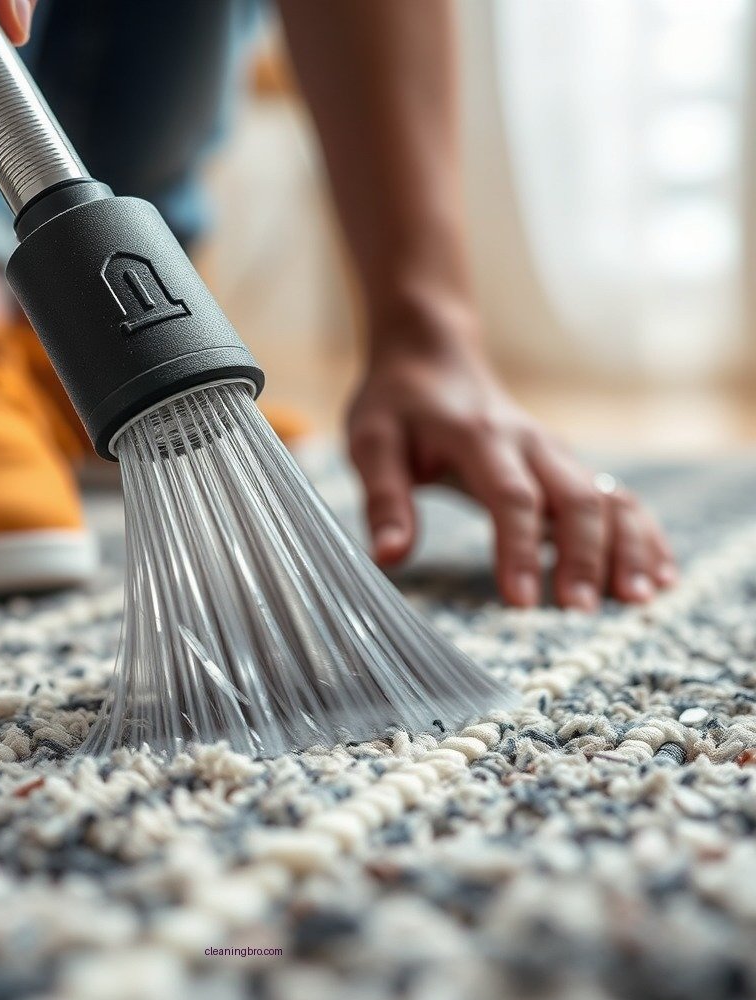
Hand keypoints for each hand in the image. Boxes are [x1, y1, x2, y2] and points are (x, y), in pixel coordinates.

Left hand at [348, 311, 676, 609]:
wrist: (431, 356)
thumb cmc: (397, 404)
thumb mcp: (371, 442)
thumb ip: (383, 498)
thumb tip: (389, 557)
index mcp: (479, 438)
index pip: (511, 497)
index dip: (520, 549)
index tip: (522, 601)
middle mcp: (529, 443)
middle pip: (575, 498)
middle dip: (585, 556)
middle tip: (581, 612)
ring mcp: (554, 453)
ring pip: (609, 497)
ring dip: (628, 547)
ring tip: (636, 600)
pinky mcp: (565, 464)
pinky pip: (617, 497)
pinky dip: (642, 534)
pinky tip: (658, 574)